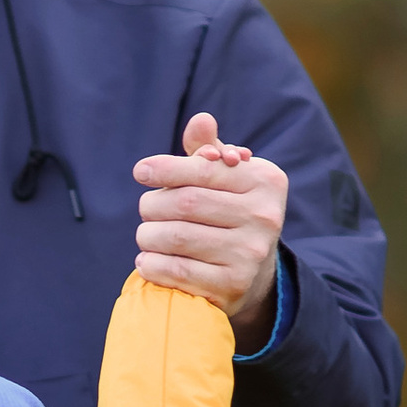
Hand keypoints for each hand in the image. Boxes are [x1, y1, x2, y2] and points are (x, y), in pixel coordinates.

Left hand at [132, 112, 288, 341]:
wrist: (252, 273)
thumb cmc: (229, 212)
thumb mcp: (227, 178)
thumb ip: (208, 149)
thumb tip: (200, 120)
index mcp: (265, 181)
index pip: (205, 169)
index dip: (167, 168)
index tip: (141, 171)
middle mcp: (265, 217)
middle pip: (186, 202)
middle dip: (154, 204)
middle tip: (146, 209)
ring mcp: (250, 254)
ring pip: (176, 236)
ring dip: (148, 235)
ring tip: (146, 235)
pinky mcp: (233, 286)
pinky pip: (176, 271)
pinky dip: (152, 264)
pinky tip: (147, 260)